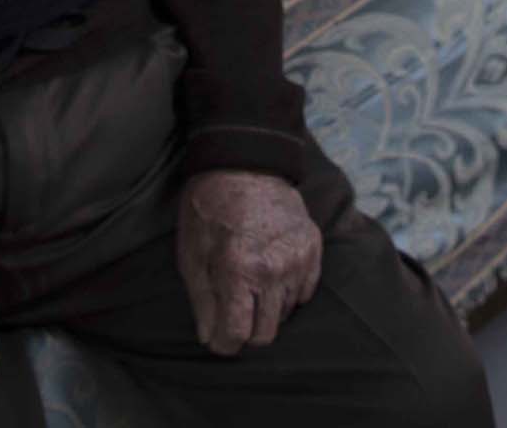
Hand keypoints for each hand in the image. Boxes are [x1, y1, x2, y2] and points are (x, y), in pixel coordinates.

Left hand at [175, 169, 321, 354]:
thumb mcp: (193, 254)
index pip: (237, 333)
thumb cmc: (210, 208)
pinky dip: (288, 292)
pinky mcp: (313, 248)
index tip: (217, 339)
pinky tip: (270, 274)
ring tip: (250, 285)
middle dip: (246, 332)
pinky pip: (304, 292)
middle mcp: (274, 268)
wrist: (244, 163)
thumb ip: (202, 301)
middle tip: (233, 314)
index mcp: (239, 269)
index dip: (223, 343)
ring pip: (285, 313)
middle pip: (265, 333)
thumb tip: (209, 337)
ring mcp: (298, 258)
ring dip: (266, 309)